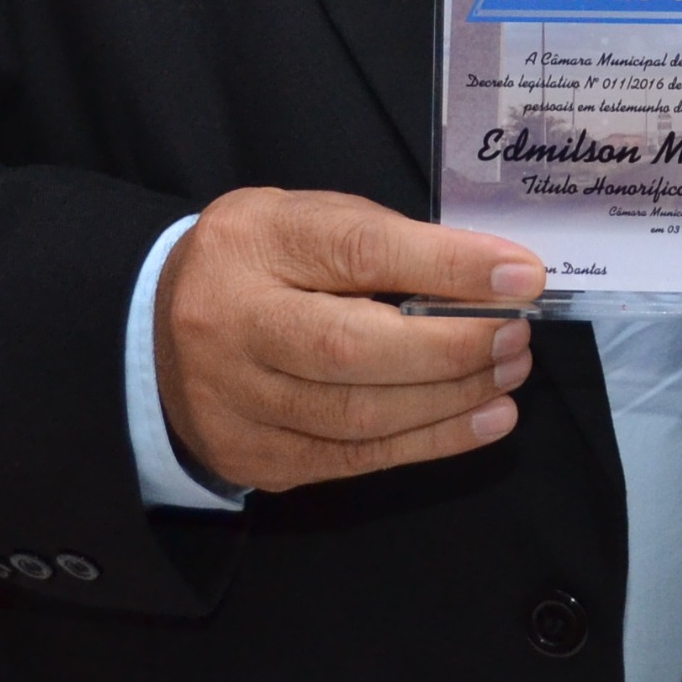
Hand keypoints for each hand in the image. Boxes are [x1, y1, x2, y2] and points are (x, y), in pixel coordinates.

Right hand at [153, 188, 545, 494]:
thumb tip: (490, 277)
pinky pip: (351, 459)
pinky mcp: (252, 457)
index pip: (358, 252)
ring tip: (509, 376)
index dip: (446, 265)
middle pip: (350, 347)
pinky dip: (428, 442)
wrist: (160, 331)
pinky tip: (483, 420)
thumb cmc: (262, 264)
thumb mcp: (309, 222)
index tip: (521, 275)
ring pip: (355, 415)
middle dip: (452, 347)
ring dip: (450, 400)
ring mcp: (233, 400)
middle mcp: (230, 322)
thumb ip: (386, 243)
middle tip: (517, 337)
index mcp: (251, 242)